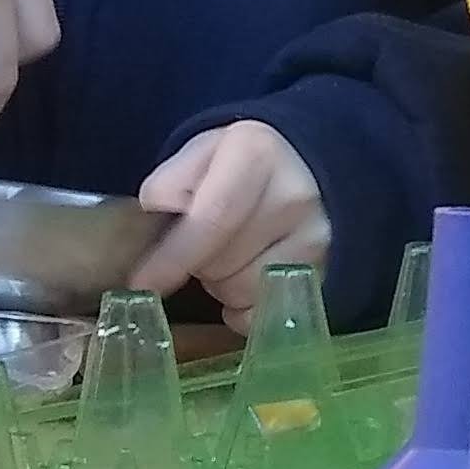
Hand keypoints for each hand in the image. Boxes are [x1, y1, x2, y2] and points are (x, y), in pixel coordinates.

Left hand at [130, 122, 329, 324]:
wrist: (309, 168)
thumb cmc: (242, 166)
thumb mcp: (201, 153)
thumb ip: (170, 183)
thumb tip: (157, 219)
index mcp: (257, 154)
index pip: (212, 219)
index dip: (174, 258)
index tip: (143, 283)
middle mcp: (295, 195)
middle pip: (222, 263)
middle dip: (198, 265)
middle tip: (204, 247)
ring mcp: (317, 238)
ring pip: (242, 292)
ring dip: (222, 286)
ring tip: (231, 258)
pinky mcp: (326, 274)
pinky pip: (265, 315)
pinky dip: (245, 309)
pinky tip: (249, 280)